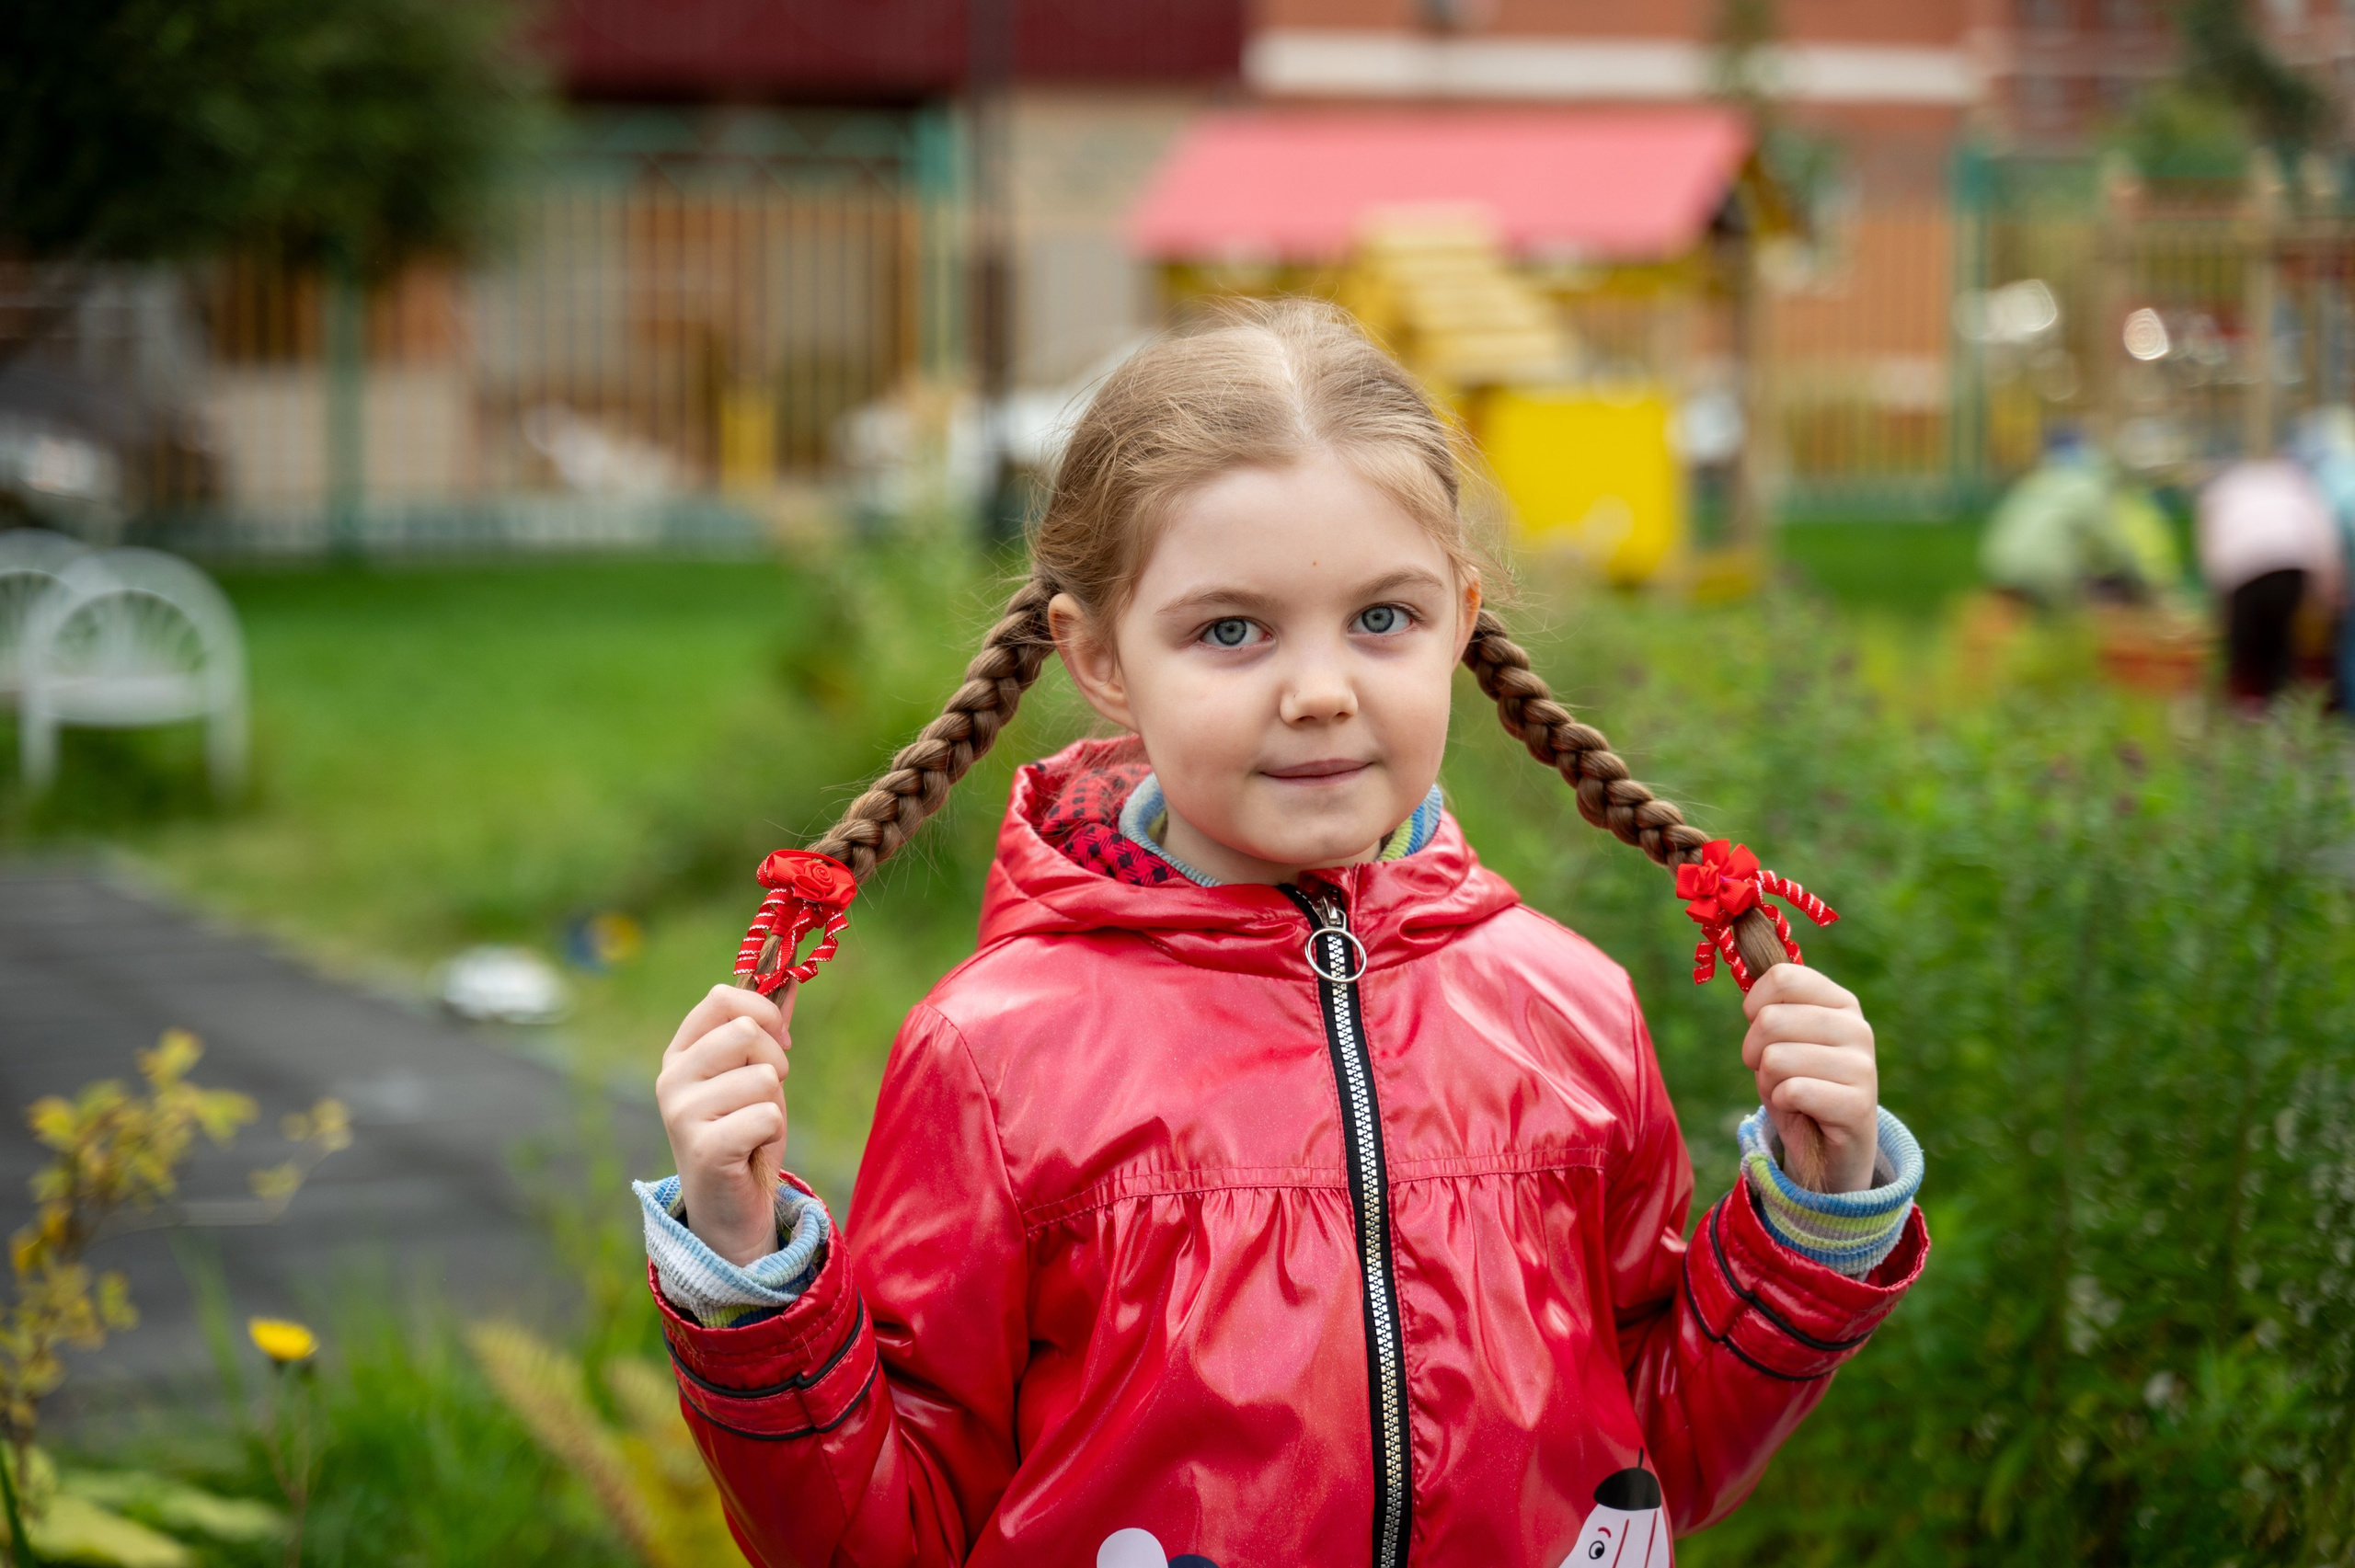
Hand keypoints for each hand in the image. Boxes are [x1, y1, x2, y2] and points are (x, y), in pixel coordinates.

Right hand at [657, 982, 795, 1265]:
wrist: (730, 1208)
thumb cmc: (744, 1134)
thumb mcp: (756, 1075)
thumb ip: (767, 1031)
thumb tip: (790, 981)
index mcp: (681, 1053)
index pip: (721, 999)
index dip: (763, 1011)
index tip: (779, 1040)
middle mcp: (672, 1079)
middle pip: (746, 1031)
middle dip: (775, 1063)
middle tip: (763, 1099)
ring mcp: (681, 1113)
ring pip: (763, 1077)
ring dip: (774, 1106)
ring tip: (753, 1131)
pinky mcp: (703, 1148)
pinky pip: (766, 1115)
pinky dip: (773, 1134)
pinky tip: (752, 1152)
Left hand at [1739, 965, 1878, 1194]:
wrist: (1830, 1146)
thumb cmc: (1799, 1082)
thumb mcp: (1781, 1039)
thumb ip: (1770, 1008)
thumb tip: (1748, 986)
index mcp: (1840, 1002)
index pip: (1783, 977)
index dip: (1755, 1005)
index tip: (1760, 1028)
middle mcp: (1857, 1028)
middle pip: (1769, 1019)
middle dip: (1753, 1051)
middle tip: (1772, 1070)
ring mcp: (1862, 1066)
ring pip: (1775, 1058)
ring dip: (1769, 1081)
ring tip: (1791, 1091)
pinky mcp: (1858, 1104)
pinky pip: (1792, 1091)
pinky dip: (1783, 1104)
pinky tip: (1802, 1110)